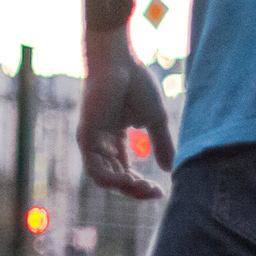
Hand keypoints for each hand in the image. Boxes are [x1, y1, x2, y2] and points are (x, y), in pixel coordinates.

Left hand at [78, 27, 174, 199]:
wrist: (120, 63)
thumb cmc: (136, 84)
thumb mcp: (155, 120)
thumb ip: (162, 144)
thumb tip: (170, 169)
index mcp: (114, 141)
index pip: (124, 172)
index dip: (141, 186)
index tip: (162, 191)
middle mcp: (101, 144)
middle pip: (114, 179)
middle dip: (136, 190)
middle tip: (155, 192)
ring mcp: (91, 141)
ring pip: (103, 178)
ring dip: (125, 187)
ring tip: (145, 188)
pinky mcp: (86, 136)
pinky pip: (95, 168)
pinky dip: (112, 178)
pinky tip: (129, 179)